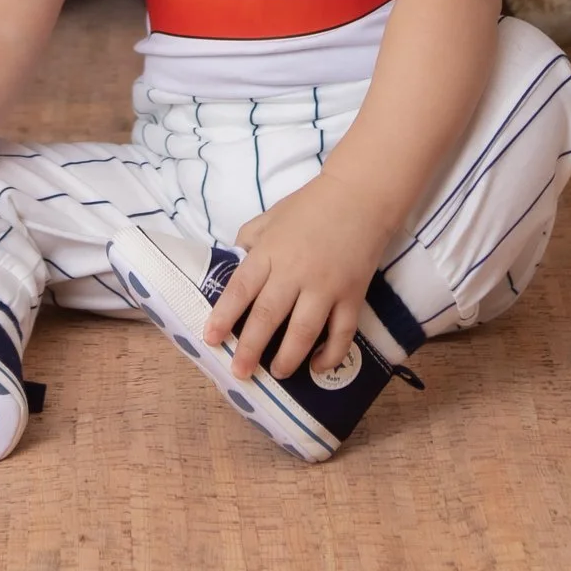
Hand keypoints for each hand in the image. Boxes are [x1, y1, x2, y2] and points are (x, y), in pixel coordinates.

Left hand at [202, 171, 396, 382]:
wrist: (360, 197)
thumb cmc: (310, 206)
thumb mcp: (270, 217)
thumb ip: (250, 240)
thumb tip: (234, 263)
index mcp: (270, 252)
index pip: (241, 289)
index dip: (224, 316)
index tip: (211, 339)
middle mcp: (295, 272)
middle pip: (268, 316)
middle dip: (250, 348)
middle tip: (239, 372)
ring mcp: (326, 287)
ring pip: (303, 331)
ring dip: (288, 358)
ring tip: (277, 372)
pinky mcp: (352, 296)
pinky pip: (342, 333)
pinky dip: (330, 354)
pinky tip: (317, 366)